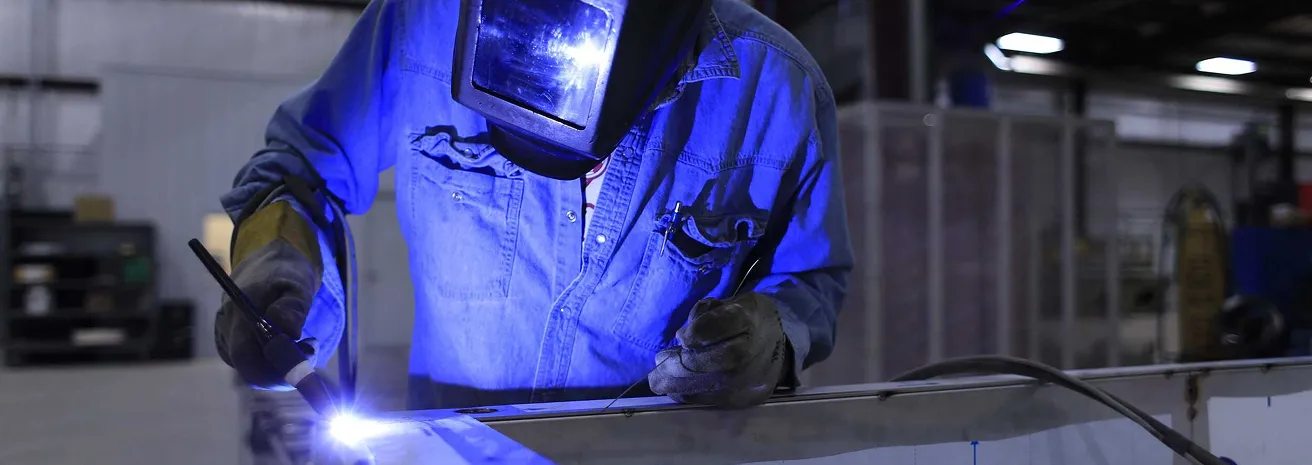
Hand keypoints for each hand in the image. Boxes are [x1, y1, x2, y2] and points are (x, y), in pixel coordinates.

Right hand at [215, 202, 321, 389]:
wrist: (267, 264)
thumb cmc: (284, 273)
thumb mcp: (296, 284)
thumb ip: (292, 307)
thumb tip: (288, 333)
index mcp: (238, 315)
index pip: (245, 357)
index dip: (272, 370)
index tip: (304, 359)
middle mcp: (227, 332)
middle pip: (251, 370)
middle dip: (284, 370)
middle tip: (311, 349)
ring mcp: (230, 340)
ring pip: (257, 369)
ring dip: (284, 365)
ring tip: (305, 341)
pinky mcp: (238, 345)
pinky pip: (258, 363)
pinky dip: (279, 361)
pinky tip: (293, 344)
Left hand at [649, 292, 788, 407]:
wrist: (782, 342)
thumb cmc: (750, 319)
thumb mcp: (732, 302)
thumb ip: (706, 314)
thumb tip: (681, 339)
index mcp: (747, 318)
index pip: (710, 328)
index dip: (691, 334)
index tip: (681, 337)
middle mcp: (750, 351)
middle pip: (705, 362)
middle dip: (675, 366)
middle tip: (658, 365)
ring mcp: (749, 379)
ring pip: (705, 385)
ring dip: (676, 384)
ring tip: (659, 380)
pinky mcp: (745, 398)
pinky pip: (711, 400)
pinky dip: (689, 394)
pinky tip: (675, 389)